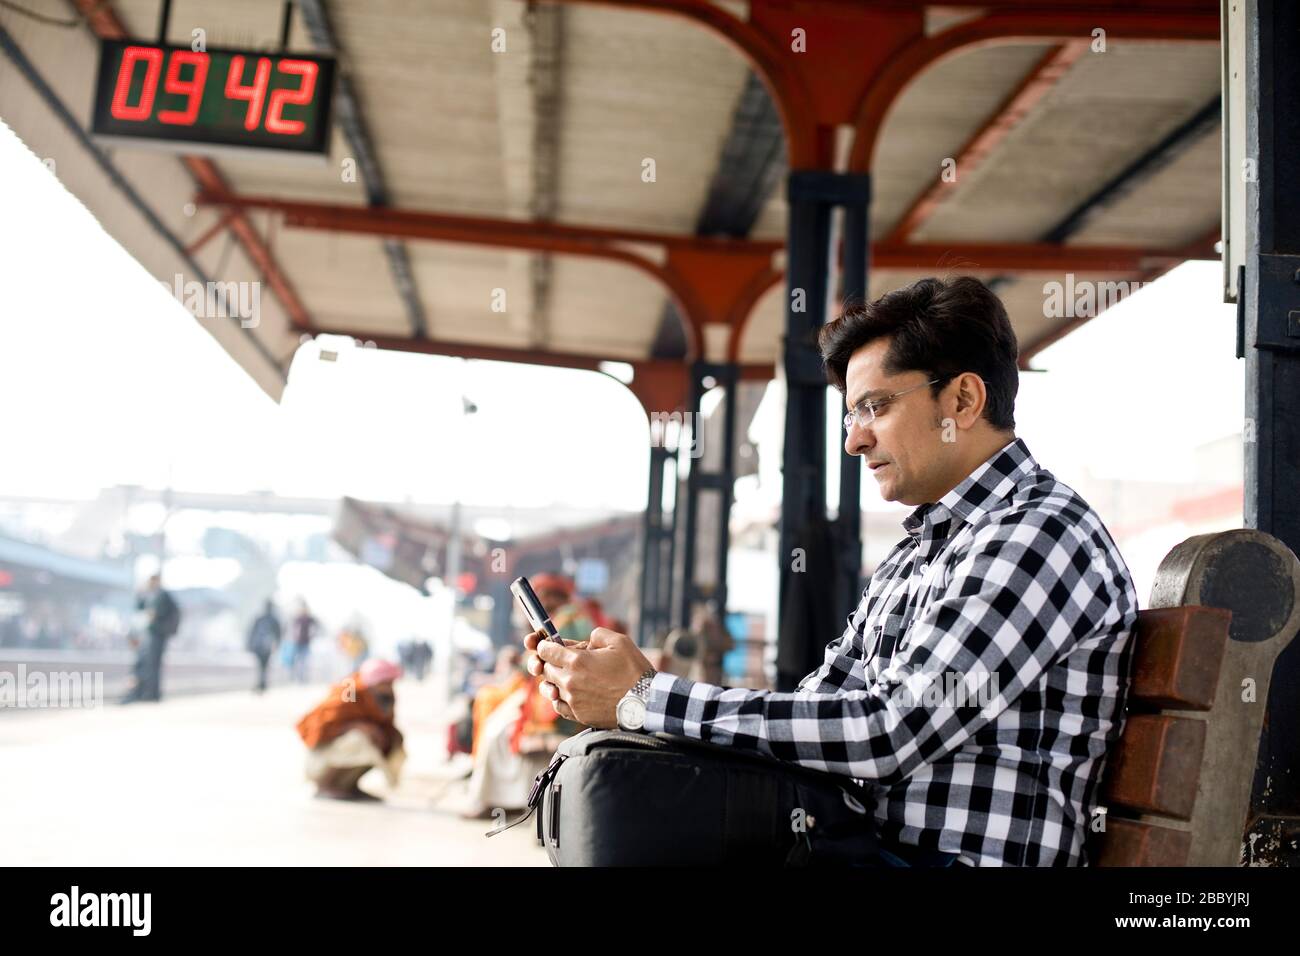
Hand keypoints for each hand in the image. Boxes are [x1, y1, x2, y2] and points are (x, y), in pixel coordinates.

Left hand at [524, 627, 653, 728]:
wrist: (646, 702)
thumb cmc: (634, 670)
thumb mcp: (619, 641)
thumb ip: (597, 635)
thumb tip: (587, 641)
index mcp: (576, 661)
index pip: (546, 651)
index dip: (545, 645)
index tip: (548, 645)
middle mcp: (570, 681)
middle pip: (546, 669)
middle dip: (551, 663)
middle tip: (562, 660)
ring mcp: (573, 700)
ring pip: (550, 688)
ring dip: (555, 681)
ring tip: (567, 677)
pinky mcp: (578, 715)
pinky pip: (559, 706)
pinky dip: (560, 698)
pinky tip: (570, 694)